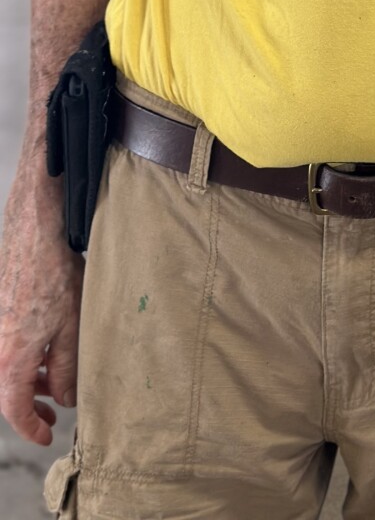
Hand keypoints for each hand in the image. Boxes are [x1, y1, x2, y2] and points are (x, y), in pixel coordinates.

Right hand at [0, 181, 82, 444]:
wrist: (35, 234)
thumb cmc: (55, 278)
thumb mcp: (71, 331)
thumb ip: (67, 371)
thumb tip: (66, 399)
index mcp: (10, 360)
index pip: (14, 410)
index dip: (31, 428)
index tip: (46, 435)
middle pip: (7, 392)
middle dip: (30, 405)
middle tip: (52, 413)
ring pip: (7, 370)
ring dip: (29, 380)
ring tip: (54, 381)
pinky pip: (7, 348)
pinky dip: (24, 358)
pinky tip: (45, 350)